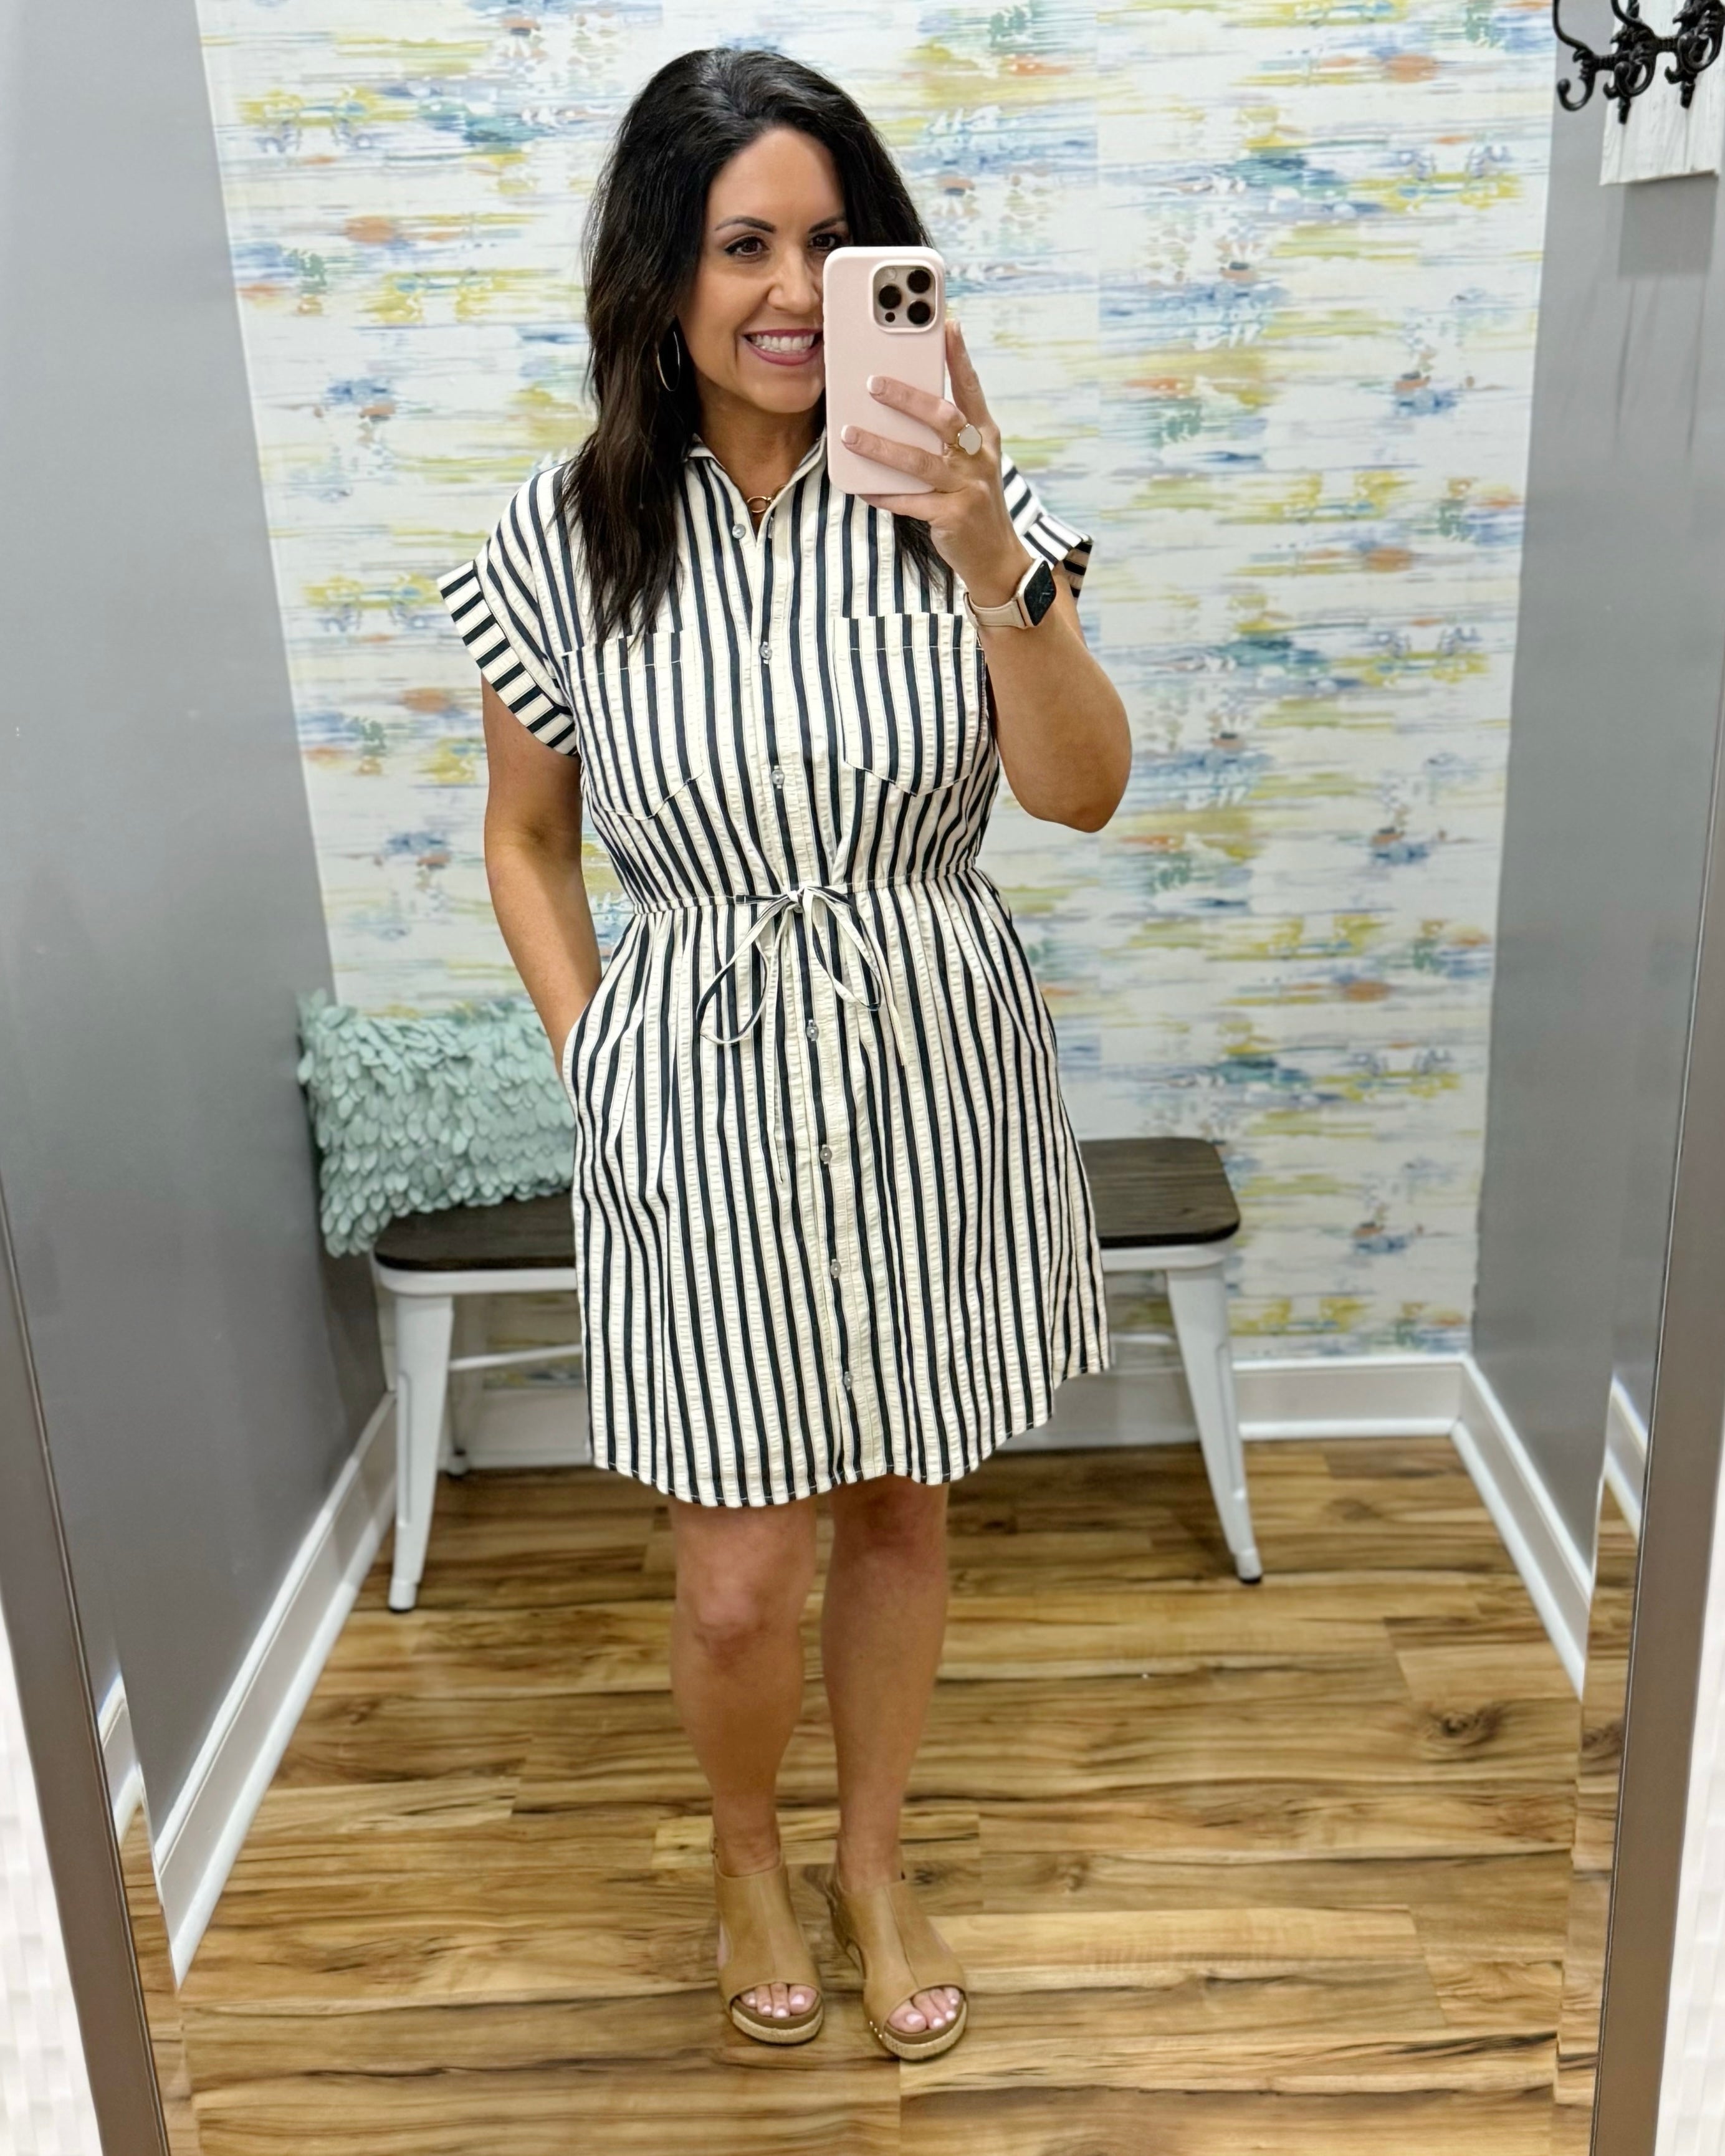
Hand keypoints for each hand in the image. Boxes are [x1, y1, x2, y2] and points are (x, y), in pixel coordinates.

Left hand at [840, 316, 1032, 607]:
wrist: (995, 557)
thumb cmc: (971, 501)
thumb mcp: (968, 462)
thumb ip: (945, 436)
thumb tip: (901, 405)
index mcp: (985, 437)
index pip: (971, 389)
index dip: (959, 357)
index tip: (946, 324)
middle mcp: (980, 458)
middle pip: (943, 419)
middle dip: (907, 398)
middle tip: (873, 382)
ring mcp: (968, 489)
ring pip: (920, 461)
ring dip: (881, 446)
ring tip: (849, 433)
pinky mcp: (953, 518)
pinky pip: (910, 502)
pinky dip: (884, 494)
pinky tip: (861, 487)